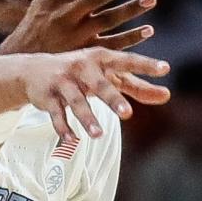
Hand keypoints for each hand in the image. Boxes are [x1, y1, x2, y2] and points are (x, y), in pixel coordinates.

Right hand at [20, 47, 169, 142]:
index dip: (145, 64)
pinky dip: (63, 128)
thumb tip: (167, 96)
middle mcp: (82, 67)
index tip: (165, 69)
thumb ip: (137, 86)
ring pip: (76, 102)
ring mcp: (63, 82)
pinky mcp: (48, 97)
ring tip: (99, 134)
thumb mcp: (108, 75)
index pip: (127, 61)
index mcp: (101, 59)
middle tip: (127, 114)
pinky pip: (56, 114)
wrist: (34, 70)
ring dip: (87, 118)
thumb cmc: (81, 73)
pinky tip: (71, 141)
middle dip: (112, 99)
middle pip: (99, 85)